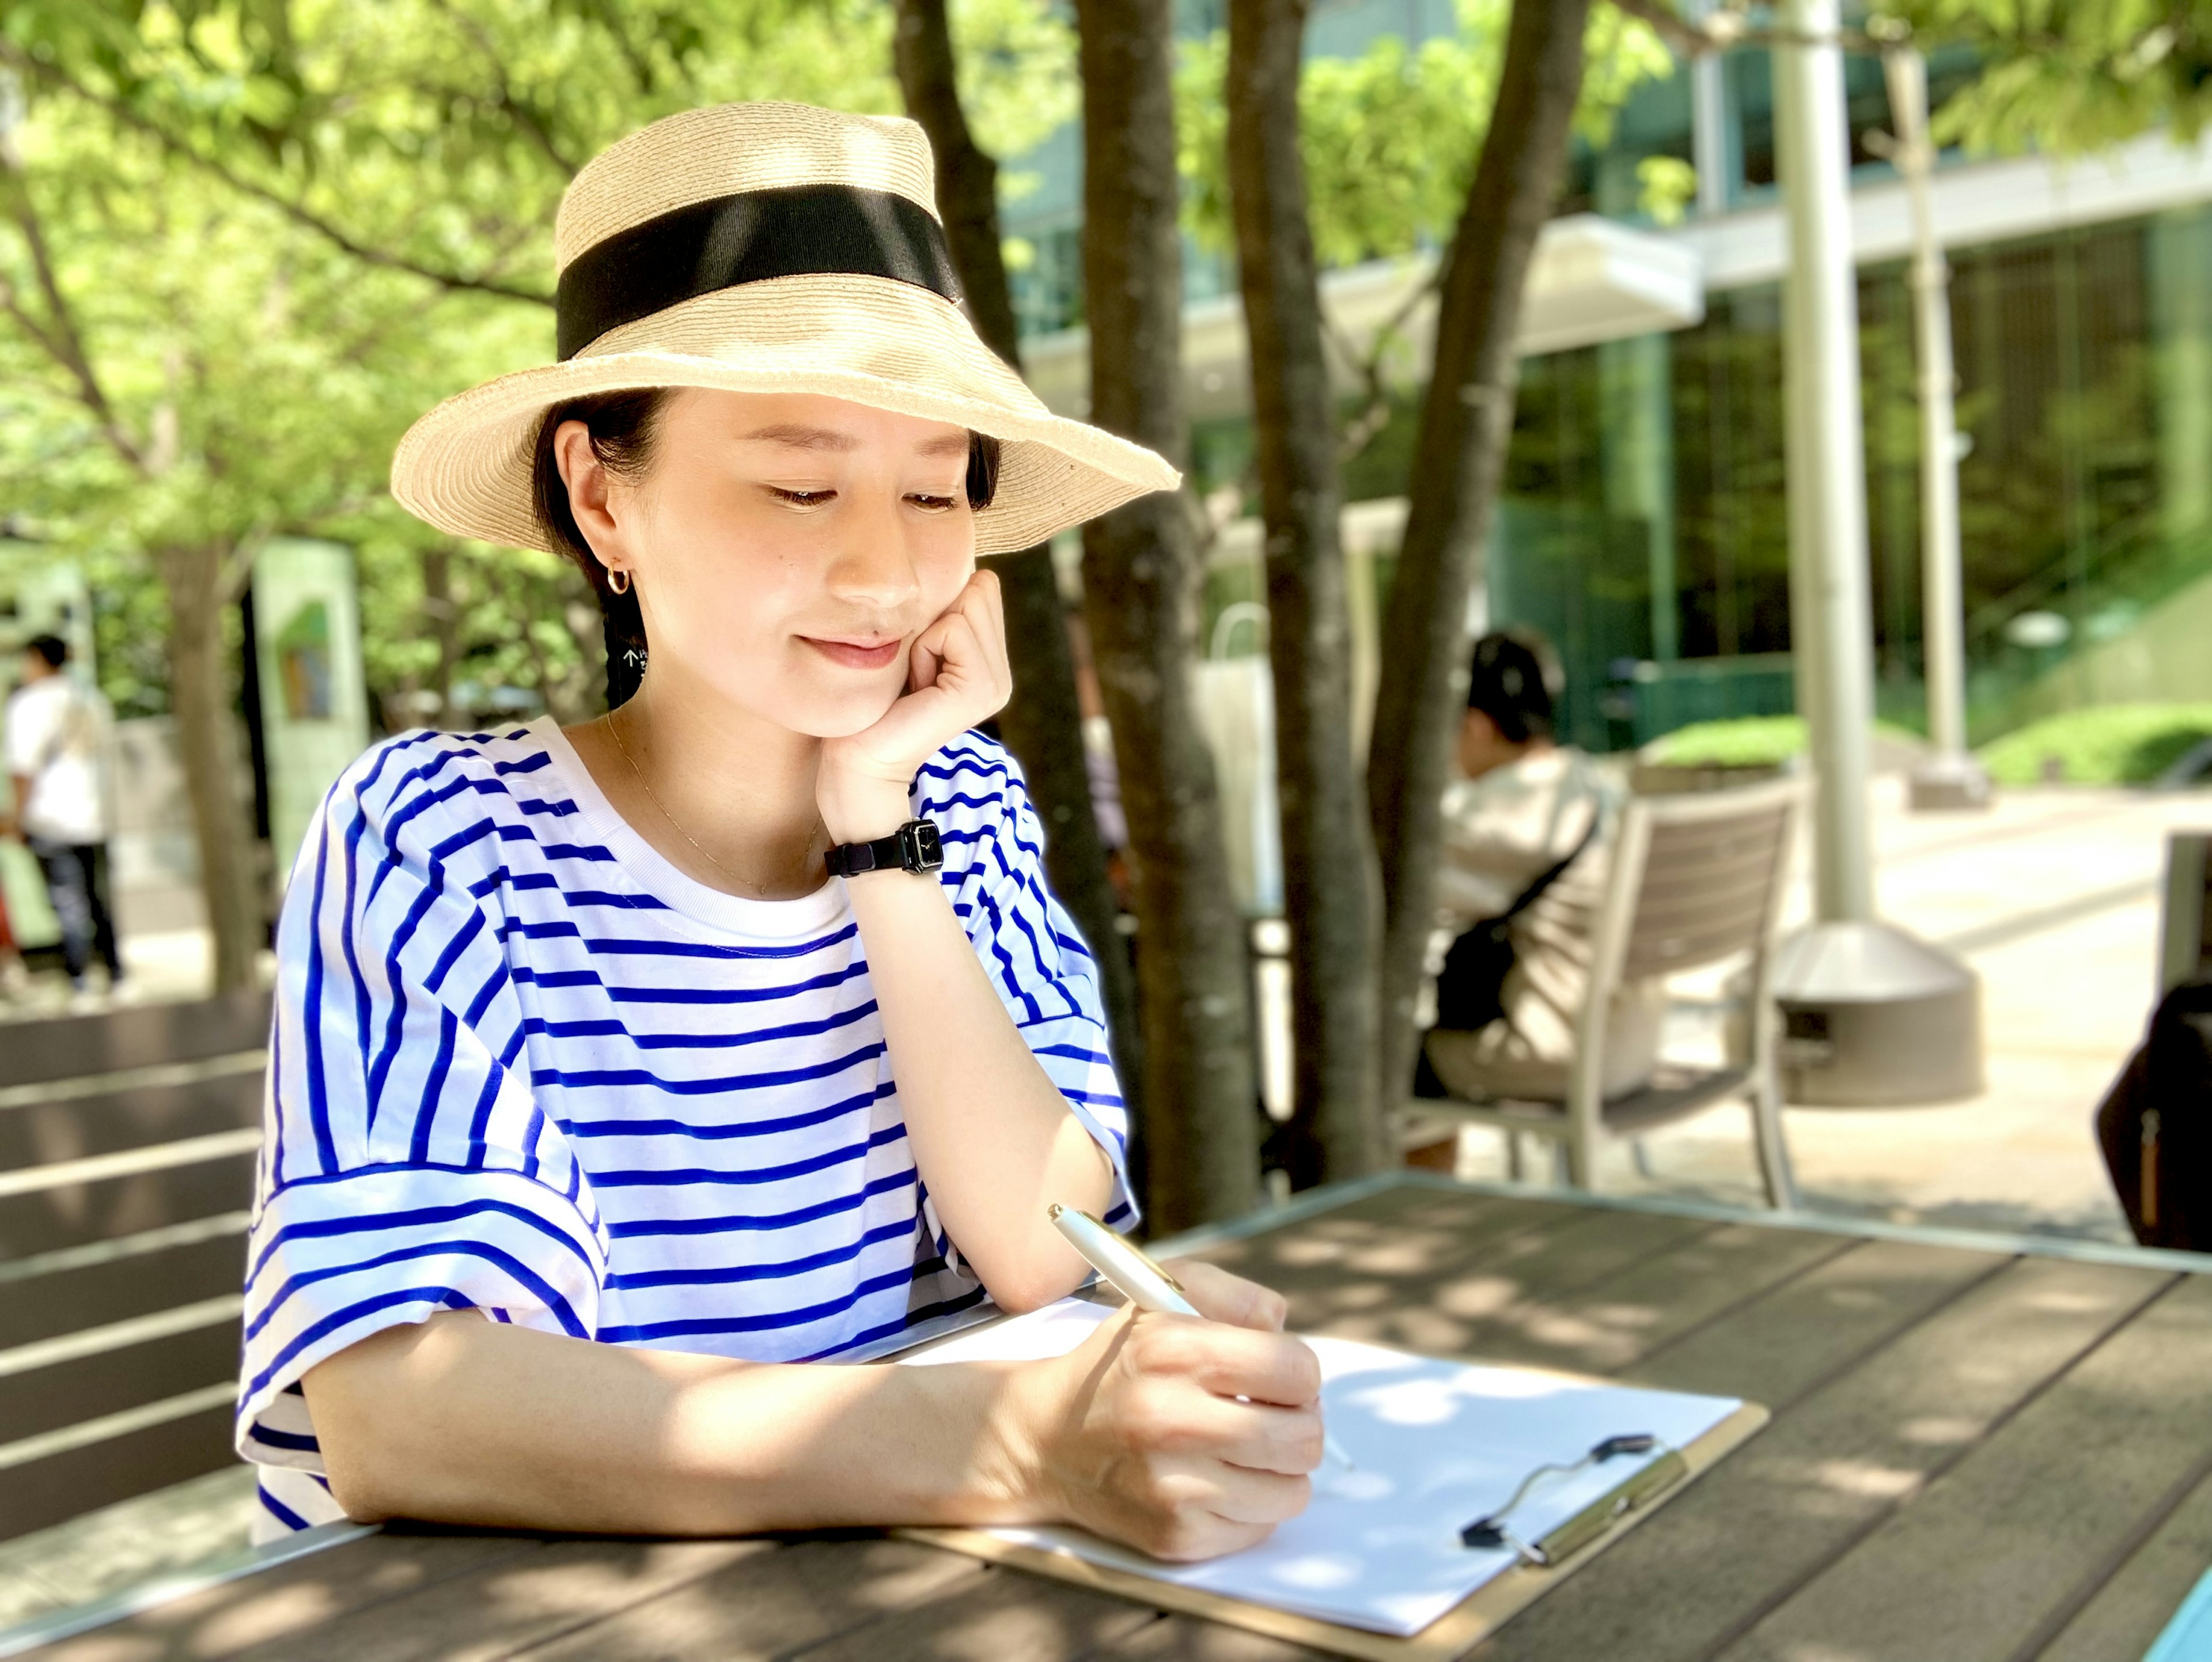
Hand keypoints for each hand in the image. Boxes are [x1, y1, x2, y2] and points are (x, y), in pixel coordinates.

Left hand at [818, 570, 1011, 842]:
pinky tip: (915, 686)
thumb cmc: (872, 704)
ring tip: (913, 679)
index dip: (935, 608)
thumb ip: (940, 612)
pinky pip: (953, 629)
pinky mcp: (979, 690)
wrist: (859, 762)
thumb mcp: (911, 646)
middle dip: (932, 619)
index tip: (914, 656)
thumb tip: (964, 567)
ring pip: (965, 606)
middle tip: (912, 669)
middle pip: (978, 590)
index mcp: (988, 662)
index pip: (981, 586)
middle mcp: (1001, 673)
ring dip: (924, 635)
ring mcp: (996, 684)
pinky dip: (923, 649)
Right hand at [1000, 1263, 1322, 1561]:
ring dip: (1279, 1469)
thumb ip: (1234, 1297)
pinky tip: (1214, 1480)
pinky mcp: (1174, 1536)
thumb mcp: (1161, 1299)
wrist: (1045, 1441)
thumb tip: (1287, 1333)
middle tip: (1270, 1416)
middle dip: (1300, 1424)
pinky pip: (1259, 1527)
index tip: (1276, 1379)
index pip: (1296, 1371)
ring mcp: (1172, 1486)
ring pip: (1292, 1490)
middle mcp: (1170, 1419)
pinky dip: (1250, 1504)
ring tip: (1243, 1449)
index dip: (1298, 1374)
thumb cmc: (1119, 1365)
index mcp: (1173, 1351)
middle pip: (1303, 1437)